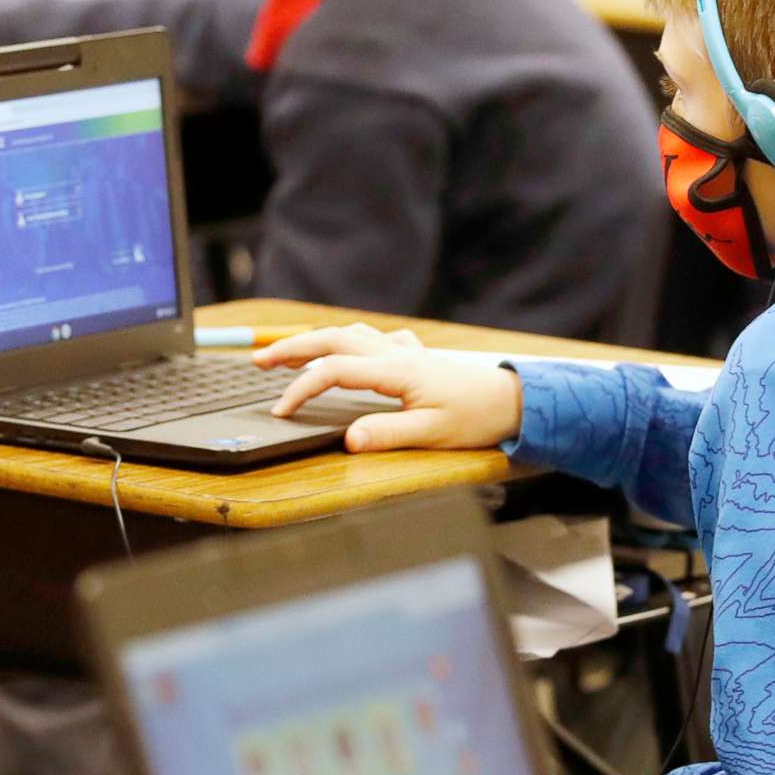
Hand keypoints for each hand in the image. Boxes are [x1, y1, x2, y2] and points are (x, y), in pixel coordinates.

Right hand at [254, 325, 524, 453]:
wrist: (516, 401)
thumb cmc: (478, 418)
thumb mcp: (433, 435)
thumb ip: (389, 434)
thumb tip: (349, 439)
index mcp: (396, 371)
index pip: (333, 372)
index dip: (301, 389)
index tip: (280, 411)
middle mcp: (397, 355)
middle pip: (333, 340)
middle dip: (292, 349)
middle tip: (258, 361)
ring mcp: (406, 353)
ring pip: (351, 334)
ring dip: (316, 341)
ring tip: (288, 355)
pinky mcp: (416, 358)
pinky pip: (375, 339)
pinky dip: (350, 341)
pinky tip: (349, 352)